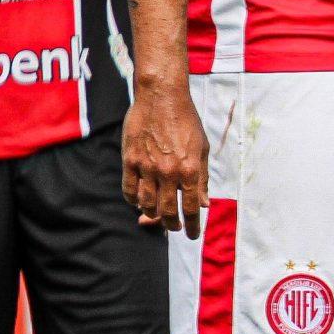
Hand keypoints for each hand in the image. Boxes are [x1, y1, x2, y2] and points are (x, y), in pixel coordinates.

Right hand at [124, 83, 208, 239]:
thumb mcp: (201, 149)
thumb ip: (202, 179)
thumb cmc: (186, 122)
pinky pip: (129, 190)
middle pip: (167, 211)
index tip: (192, 235)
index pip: (191, 208)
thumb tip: (204, 204)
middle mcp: (169, 172)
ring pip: (146, 204)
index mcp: (190, 170)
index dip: (192, 226)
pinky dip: (134, 201)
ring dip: (152, 215)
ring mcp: (147, 167)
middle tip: (174, 228)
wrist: (162, 98)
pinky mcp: (129, 161)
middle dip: (172, 225)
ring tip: (157, 216)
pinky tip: (139, 203)